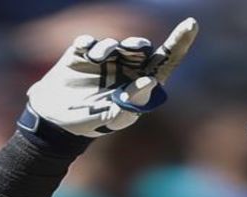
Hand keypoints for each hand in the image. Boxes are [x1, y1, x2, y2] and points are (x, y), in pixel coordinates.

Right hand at [26, 18, 197, 137]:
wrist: (54, 120)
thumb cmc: (88, 123)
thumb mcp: (113, 118)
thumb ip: (132, 103)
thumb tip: (150, 81)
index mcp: (140, 84)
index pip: (165, 60)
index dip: (180, 42)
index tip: (192, 23)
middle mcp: (125, 68)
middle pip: (140, 47)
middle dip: (137, 44)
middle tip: (131, 49)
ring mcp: (104, 60)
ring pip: (115, 43)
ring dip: (108, 47)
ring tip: (98, 57)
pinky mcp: (82, 54)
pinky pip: (89, 41)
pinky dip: (89, 44)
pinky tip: (84, 51)